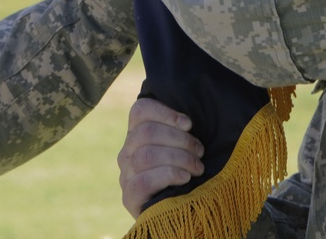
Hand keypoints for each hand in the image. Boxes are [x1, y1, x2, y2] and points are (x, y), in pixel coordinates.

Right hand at [118, 97, 204, 218]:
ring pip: (146, 155)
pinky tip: (185, 177)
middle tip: (200, 151)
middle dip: (180, 139)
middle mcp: (127, 152)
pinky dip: (168, 175)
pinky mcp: (129, 197)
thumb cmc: (185, 175)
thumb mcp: (182, 148)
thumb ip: (180, 132)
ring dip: (179, 158)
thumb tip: (188, 120)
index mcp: (137, 134)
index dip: (165, 113)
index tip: (189, 124)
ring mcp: (125, 175)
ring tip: (197, 167)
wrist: (177, 214)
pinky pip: (143, 181)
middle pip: (146, 132)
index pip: (140, 111)